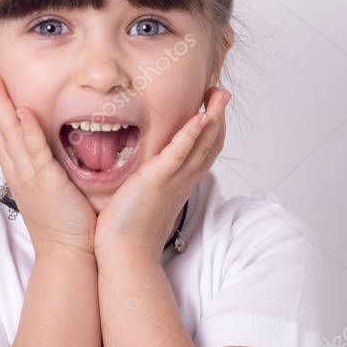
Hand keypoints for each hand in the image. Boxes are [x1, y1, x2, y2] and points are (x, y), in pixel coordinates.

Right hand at [0, 59, 97, 255]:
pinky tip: (20, 110)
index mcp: (17, 169)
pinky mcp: (46, 182)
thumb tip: (44, 144)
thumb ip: (43, 162)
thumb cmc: (65, 221)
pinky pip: (34, 152)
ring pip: (7, 133)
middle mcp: (16, 170)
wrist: (69, 252)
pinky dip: (26, 130)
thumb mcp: (48, 185)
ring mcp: (28, 176)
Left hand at [93, 86, 230, 260]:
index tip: (212, 106)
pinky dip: (192, 134)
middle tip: (221, 92)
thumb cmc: (130, 229)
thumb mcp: (147, 198)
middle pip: (211, 144)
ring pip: (202, 145)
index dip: (213, 128)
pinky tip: (201, 117)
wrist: (124, 254)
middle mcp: (183, 180)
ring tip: (219, 94)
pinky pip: (180, 154)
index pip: (205, 151)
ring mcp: (173, 180)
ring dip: (213, 118)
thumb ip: (152, 182)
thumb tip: (147, 172)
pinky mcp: (157, 180)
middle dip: (219, 116)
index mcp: (180, 183)